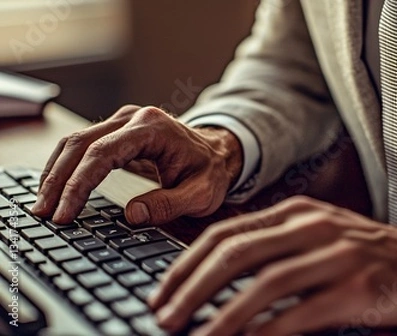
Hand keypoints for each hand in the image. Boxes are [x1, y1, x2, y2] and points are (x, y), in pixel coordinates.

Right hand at [31, 105, 242, 225]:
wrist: (219, 152)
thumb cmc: (211, 172)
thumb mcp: (202, 194)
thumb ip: (170, 204)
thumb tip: (132, 214)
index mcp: (154, 129)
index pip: (103, 153)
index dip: (79, 184)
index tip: (65, 212)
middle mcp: (134, 118)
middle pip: (81, 144)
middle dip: (58, 180)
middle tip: (44, 212)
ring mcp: (123, 122)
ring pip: (76, 142)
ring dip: (55, 173)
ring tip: (43, 205)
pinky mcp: (117, 131)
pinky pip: (83, 146)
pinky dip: (66, 167)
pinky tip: (57, 189)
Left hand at [148, 196, 396, 335]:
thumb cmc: (362, 251)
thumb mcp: (315, 235)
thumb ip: (272, 247)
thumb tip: (217, 276)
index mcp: (295, 212)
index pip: (226, 233)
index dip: (186, 263)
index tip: (161, 293)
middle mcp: (311, 227)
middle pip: (236, 254)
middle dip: (192, 289)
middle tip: (164, 318)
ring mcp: (336, 256)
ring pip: (264, 284)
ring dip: (223, 316)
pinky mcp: (356, 289)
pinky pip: (301, 313)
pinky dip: (266, 332)